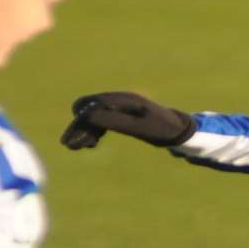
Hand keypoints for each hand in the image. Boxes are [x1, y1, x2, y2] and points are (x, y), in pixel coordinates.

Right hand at [61, 92, 197, 149]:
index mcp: (123, 100)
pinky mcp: (123, 115)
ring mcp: (121, 107)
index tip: (70, 135)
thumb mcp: (138, 128)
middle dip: (79, 127)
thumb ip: (114, 121)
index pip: (93, 104)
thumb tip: (88, 116)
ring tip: (76, 148)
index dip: (79, 119)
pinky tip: (90, 144)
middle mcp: (120, 101)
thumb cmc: (161, 129)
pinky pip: (103, 121)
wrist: (180, 131)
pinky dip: (94, 131)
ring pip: (95, 117)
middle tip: (68, 145)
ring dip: (85, 131)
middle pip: (91, 111)